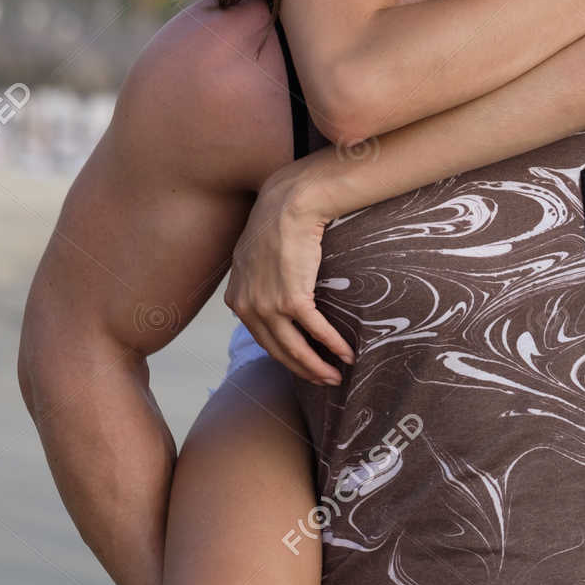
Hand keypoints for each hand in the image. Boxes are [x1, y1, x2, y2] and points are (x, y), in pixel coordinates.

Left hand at [223, 151, 356, 385]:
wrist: (288, 204)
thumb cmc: (277, 223)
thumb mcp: (255, 256)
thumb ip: (259, 280)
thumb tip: (274, 288)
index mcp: (237, 300)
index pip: (262, 338)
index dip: (284, 355)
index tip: (303, 364)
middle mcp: (248, 308)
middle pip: (278, 350)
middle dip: (302, 370)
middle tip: (324, 380)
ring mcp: (268, 305)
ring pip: (294, 348)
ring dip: (317, 367)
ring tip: (335, 377)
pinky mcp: (292, 298)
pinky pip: (315, 330)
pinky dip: (332, 345)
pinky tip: (347, 354)